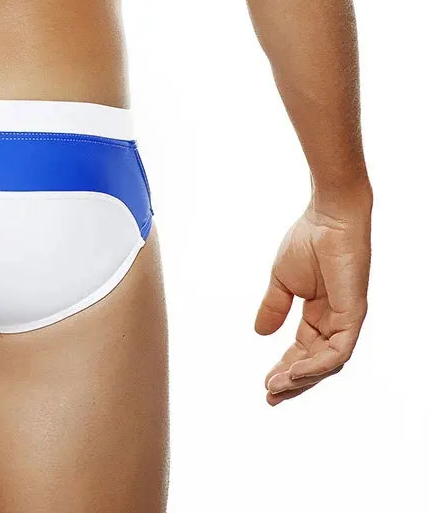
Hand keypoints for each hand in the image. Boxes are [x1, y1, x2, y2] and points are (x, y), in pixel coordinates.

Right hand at [255, 189, 371, 404]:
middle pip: (316, 363)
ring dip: (302, 377)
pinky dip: (318, 364)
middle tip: (270, 396)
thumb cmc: (307, 240)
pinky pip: (339, 350)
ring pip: (328, 362)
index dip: (284, 369)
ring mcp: (347, 319)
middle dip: (293, 382)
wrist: (326, 218)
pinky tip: (295, 370)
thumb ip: (274, 307)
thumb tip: (260, 333)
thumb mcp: (282, 280)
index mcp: (319, 314)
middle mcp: (335, 321)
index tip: (265, 386)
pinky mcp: (354, 314)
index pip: (303, 350)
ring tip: (277, 385)